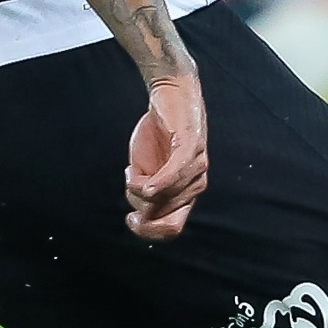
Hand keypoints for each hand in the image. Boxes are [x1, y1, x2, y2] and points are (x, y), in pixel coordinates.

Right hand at [125, 73, 207, 240]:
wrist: (168, 93)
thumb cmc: (155, 132)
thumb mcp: (143, 168)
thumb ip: (143, 191)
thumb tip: (140, 213)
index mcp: (184, 193)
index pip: (172, 229)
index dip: (149, 233)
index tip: (130, 220)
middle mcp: (195, 185)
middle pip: (164, 216)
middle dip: (142, 213)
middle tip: (130, 198)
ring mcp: (196, 167)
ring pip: (163, 196)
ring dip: (138, 187)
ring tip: (132, 168)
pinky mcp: (191, 146)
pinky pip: (176, 173)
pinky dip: (160, 182)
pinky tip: (146, 185)